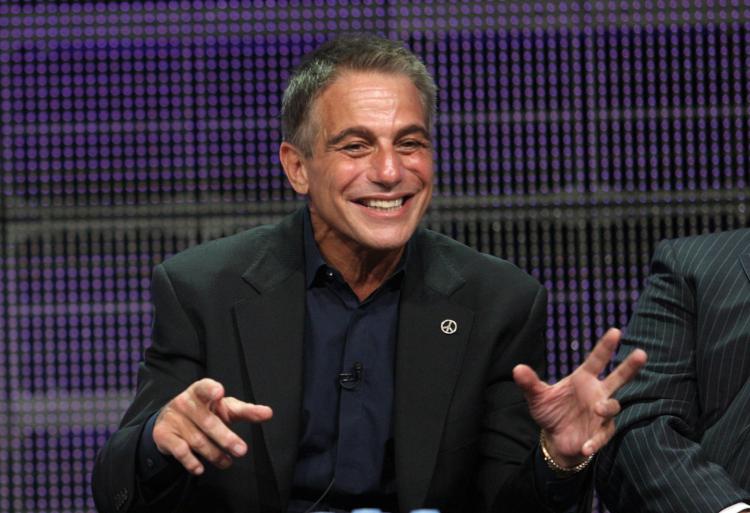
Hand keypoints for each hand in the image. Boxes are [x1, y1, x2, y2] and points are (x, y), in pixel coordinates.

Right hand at [153, 378, 272, 474]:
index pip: (205, 387)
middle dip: (226, 438)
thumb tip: (269, 413)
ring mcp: (174, 418)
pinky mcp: (164, 434)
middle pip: (208, 422)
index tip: (219, 392)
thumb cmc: (205, 410)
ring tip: (228, 462)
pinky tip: (200, 468)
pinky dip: (191, 462)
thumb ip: (246, 411)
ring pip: (198, 440)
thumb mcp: (224, 408)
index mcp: (201, 391)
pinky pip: (180, 451)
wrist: (169, 419)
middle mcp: (186, 402)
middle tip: (242, 450)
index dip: (211, 389)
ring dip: (215, 455)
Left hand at [513, 328, 646, 466]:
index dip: (606, 347)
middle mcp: (597, 393)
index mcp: (583, 379)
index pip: (596, 360)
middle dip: (630, 366)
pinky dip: (594, 441)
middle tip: (642, 353)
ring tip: (598, 409)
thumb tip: (516, 369)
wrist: (555, 438)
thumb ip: (530, 383)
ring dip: (607, 407)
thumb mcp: (537, 397)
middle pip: (618, 378)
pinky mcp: (600, 433)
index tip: (615, 331)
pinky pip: (602, 435)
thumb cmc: (551, 411)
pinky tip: (586, 446)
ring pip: (612, 406)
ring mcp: (601, 413)